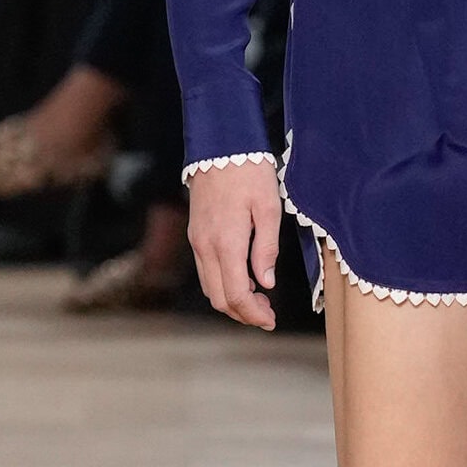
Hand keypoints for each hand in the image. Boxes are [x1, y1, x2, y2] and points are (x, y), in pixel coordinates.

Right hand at [186, 159, 284, 328]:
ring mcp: (197, 241)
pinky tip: (244, 279)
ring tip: (259, 300)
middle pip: (219, 298)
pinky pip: (205, 272)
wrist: (220, 146)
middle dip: (244, 314)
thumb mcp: (269, 207)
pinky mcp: (195, 235)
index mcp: (226, 242)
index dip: (254, 314)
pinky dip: (223, 285)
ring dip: (233, 301)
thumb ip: (266, 248)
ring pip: (210, 288)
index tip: (271, 320)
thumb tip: (266, 283)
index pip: (236, 294)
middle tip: (268, 315)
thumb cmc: (250, 172)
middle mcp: (205, 247)